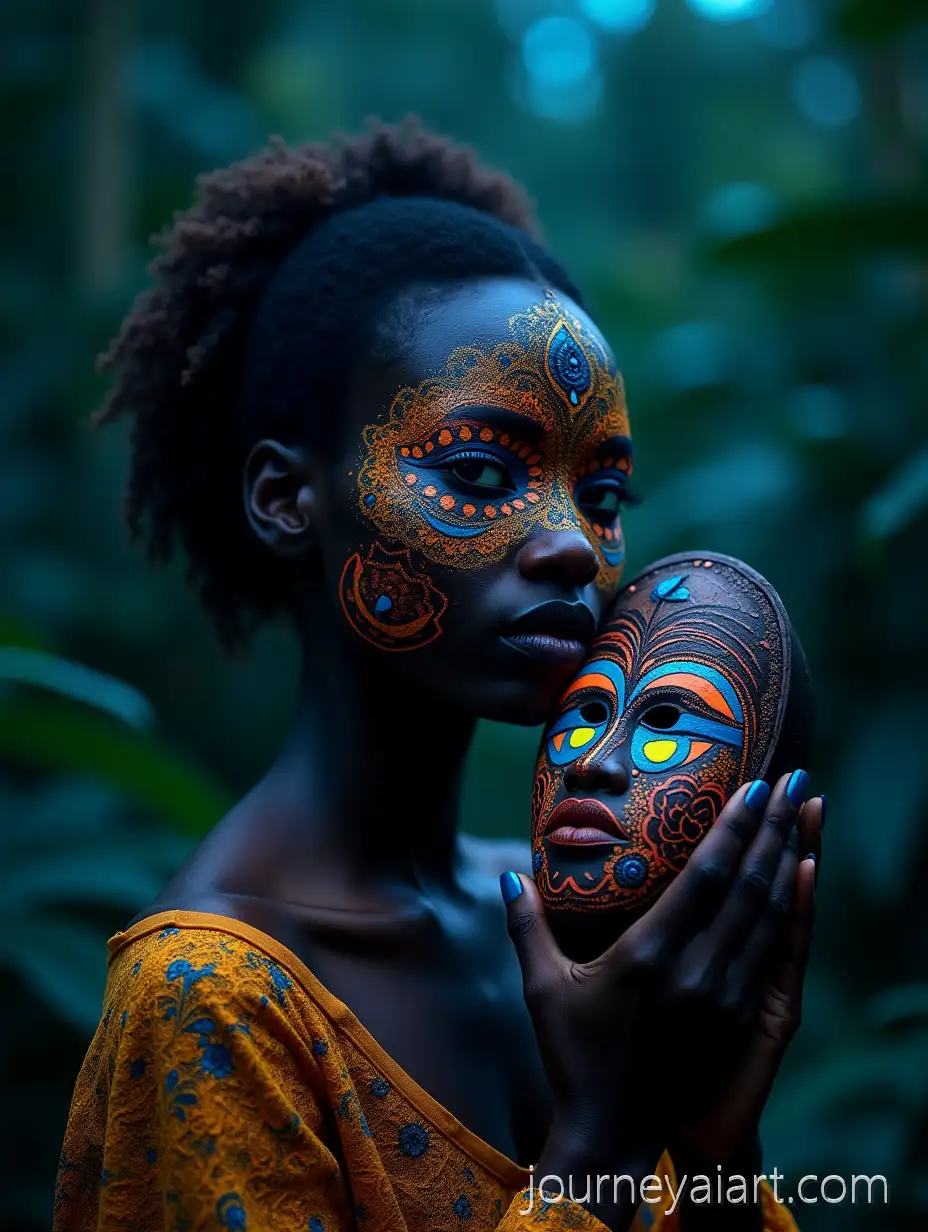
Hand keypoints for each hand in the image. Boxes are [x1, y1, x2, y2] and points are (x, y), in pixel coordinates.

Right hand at [500, 770, 811, 1229]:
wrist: (612, 1129)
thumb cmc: (573, 1055)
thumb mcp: (543, 987)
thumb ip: (527, 926)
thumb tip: (511, 876)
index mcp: (648, 956)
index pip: (704, 879)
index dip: (732, 830)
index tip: (753, 788)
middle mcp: (694, 972)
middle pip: (747, 888)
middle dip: (771, 830)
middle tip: (789, 782)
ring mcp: (722, 997)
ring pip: (767, 917)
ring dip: (786, 862)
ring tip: (798, 818)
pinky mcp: (735, 1017)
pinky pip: (770, 950)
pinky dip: (788, 909)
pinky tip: (796, 882)